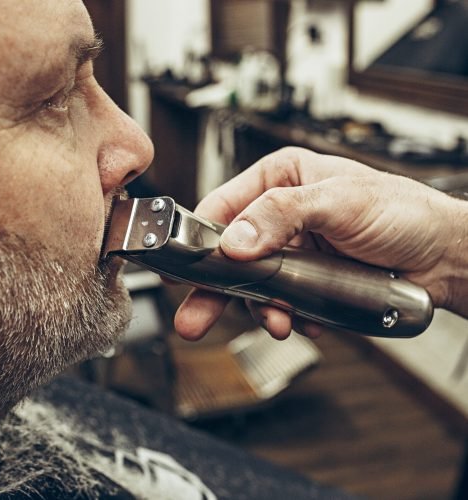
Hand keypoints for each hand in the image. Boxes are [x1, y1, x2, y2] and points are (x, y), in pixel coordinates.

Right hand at [174, 147, 467, 339]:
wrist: (442, 257)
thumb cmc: (403, 213)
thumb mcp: (340, 201)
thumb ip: (283, 213)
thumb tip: (236, 240)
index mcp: (280, 178)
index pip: (223, 206)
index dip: (202, 239)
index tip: (186, 269)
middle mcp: (280, 213)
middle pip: (230, 252)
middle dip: (215, 287)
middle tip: (194, 318)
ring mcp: (291, 248)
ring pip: (253, 282)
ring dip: (260, 306)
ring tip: (277, 321)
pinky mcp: (305, 277)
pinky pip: (279, 299)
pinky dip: (285, 314)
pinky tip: (304, 318)